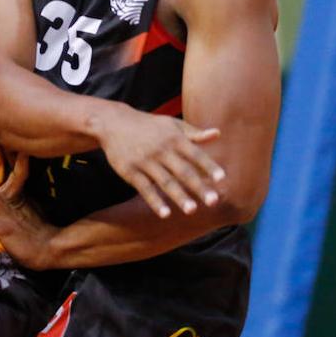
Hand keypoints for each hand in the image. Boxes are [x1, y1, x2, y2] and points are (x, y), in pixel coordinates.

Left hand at [0, 161, 57, 269]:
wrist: (49, 249)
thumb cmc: (38, 231)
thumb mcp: (31, 208)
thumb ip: (20, 196)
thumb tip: (13, 185)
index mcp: (19, 193)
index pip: (17, 168)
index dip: (12, 153)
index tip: (5, 138)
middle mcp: (12, 198)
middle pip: (5, 171)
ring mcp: (6, 212)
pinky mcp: (1, 226)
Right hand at [94, 105, 224, 218]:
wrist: (113, 122)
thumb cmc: (148, 125)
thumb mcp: (171, 124)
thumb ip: (194, 133)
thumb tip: (217, 134)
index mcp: (174, 138)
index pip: (195, 154)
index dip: (208, 166)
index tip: (222, 179)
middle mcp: (161, 149)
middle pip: (183, 171)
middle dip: (199, 186)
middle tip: (214, 201)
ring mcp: (145, 161)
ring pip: (165, 181)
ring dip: (179, 196)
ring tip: (192, 211)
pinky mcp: (130, 171)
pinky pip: (145, 188)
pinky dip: (155, 201)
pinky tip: (165, 214)